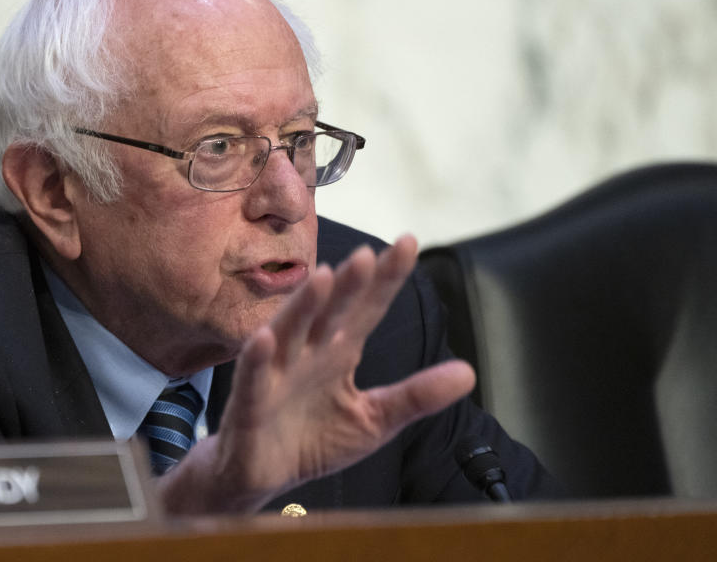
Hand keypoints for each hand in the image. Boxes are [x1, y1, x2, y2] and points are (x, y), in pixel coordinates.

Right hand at [158, 235, 474, 513]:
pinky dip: (258, 358)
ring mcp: (276, 374)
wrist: (260, 475)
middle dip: (347, 284)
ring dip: (305, 305)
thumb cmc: (314, 439)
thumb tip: (469, 373)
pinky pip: (253, 377)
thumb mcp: (375, 419)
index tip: (409, 243)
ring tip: (323, 277)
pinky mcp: (249, 403)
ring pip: (290, 332)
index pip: (367, 308)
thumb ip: (417, 395)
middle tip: (366, 256)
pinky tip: (266, 338)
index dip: (385, 278)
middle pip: (330, 311)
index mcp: (339, 350)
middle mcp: (307, 352)